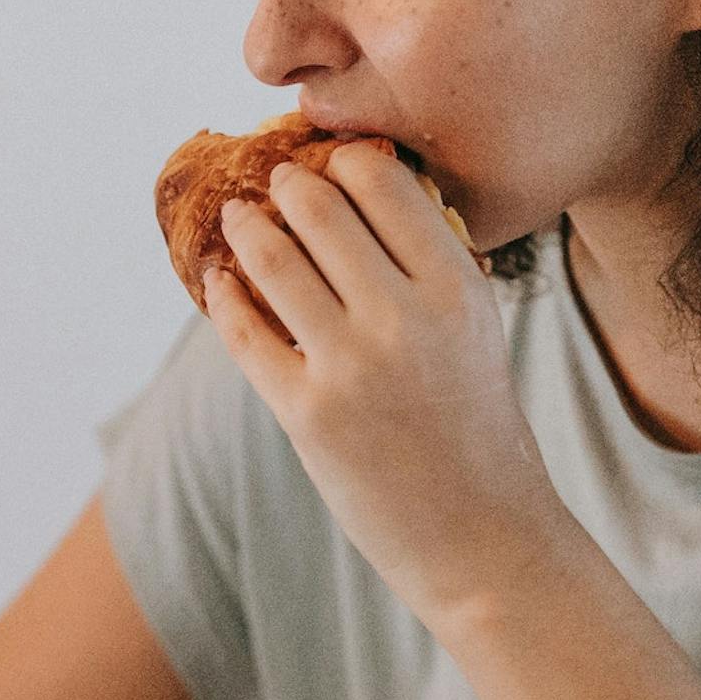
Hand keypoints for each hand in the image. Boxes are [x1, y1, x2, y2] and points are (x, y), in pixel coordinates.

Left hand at [202, 141, 580, 620]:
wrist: (484, 539)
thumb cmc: (480, 428)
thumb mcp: (478, 330)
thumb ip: (431, 266)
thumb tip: (365, 195)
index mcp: (456, 287)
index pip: (380, 181)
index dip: (342, 161)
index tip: (326, 160)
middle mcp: (403, 317)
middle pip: (318, 208)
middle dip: (286, 184)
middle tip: (274, 179)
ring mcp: (350, 367)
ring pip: (270, 260)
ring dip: (246, 228)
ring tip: (238, 217)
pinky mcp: (306, 414)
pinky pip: (243, 332)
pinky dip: (222, 295)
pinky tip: (217, 281)